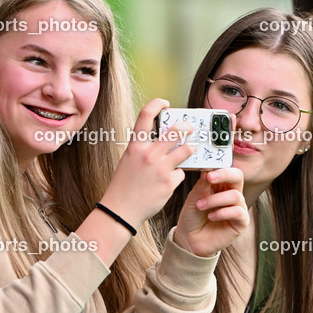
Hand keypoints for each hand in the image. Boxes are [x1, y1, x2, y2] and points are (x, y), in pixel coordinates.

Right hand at [100, 99, 193, 227]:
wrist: (121, 209)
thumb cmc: (124, 185)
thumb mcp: (129, 160)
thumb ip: (144, 149)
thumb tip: (162, 140)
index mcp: (136, 146)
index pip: (146, 115)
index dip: (157, 104)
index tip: (165, 103)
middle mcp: (149, 154)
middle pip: (175, 131)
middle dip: (186, 127)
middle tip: (189, 127)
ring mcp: (160, 168)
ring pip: (185, 149)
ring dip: (191, 148)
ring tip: (192, 148)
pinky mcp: (169, 182)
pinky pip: (181, 173)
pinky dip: (178, 175)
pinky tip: (171, 180)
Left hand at [173, 167, 248, 257]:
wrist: (189, 239)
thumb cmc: (192, 217)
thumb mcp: (194, 198)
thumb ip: (202, 185)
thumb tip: (208, 170)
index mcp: (221, 185)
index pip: (227, 169)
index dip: (220, 167)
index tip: (207, 168)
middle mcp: (231, 194)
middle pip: (238, 176)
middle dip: (224, 175)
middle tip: (210, 178)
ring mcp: (237, 208)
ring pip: (235, 195)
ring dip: (215, 199)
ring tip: (201, 205)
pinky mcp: (241, 222)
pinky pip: (238, 212)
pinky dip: (222, 213)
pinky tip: (211, 216)